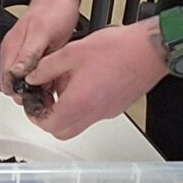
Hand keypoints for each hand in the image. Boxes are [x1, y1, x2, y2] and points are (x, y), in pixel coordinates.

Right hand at [0, 0, 84, 96]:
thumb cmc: (52, 9)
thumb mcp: (42, 32)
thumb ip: (28, 53)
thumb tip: (16, 73)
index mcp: (11, 48)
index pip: (7, 81)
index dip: (19, 93)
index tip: (34, 101)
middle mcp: (16, 54)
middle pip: (16, 84)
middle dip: (29, 95)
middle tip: (47, 102)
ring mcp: (27, 55)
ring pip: (28, 82)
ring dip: (38, 90)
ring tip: (53, 96)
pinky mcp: (38, 55)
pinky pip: (38, 75)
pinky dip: (46, 82)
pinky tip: (56, 84)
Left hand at [12, 19, 167, 139]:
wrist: (150, 50)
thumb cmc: (118, 50)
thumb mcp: (72, 52)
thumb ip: (47, 67)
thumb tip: (33, 76)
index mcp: (79, 102)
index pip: (49, 125)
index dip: (35, 116)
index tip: (32, 103)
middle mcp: (94, 113)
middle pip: (63, 131)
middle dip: (49, 119)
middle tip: (44, 101)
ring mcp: (107, 112)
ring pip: (79, 123)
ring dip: (66, 112)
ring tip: (63, 87)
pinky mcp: (116, 106)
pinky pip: (93, 114)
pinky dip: (82, 106)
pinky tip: (82, 83)